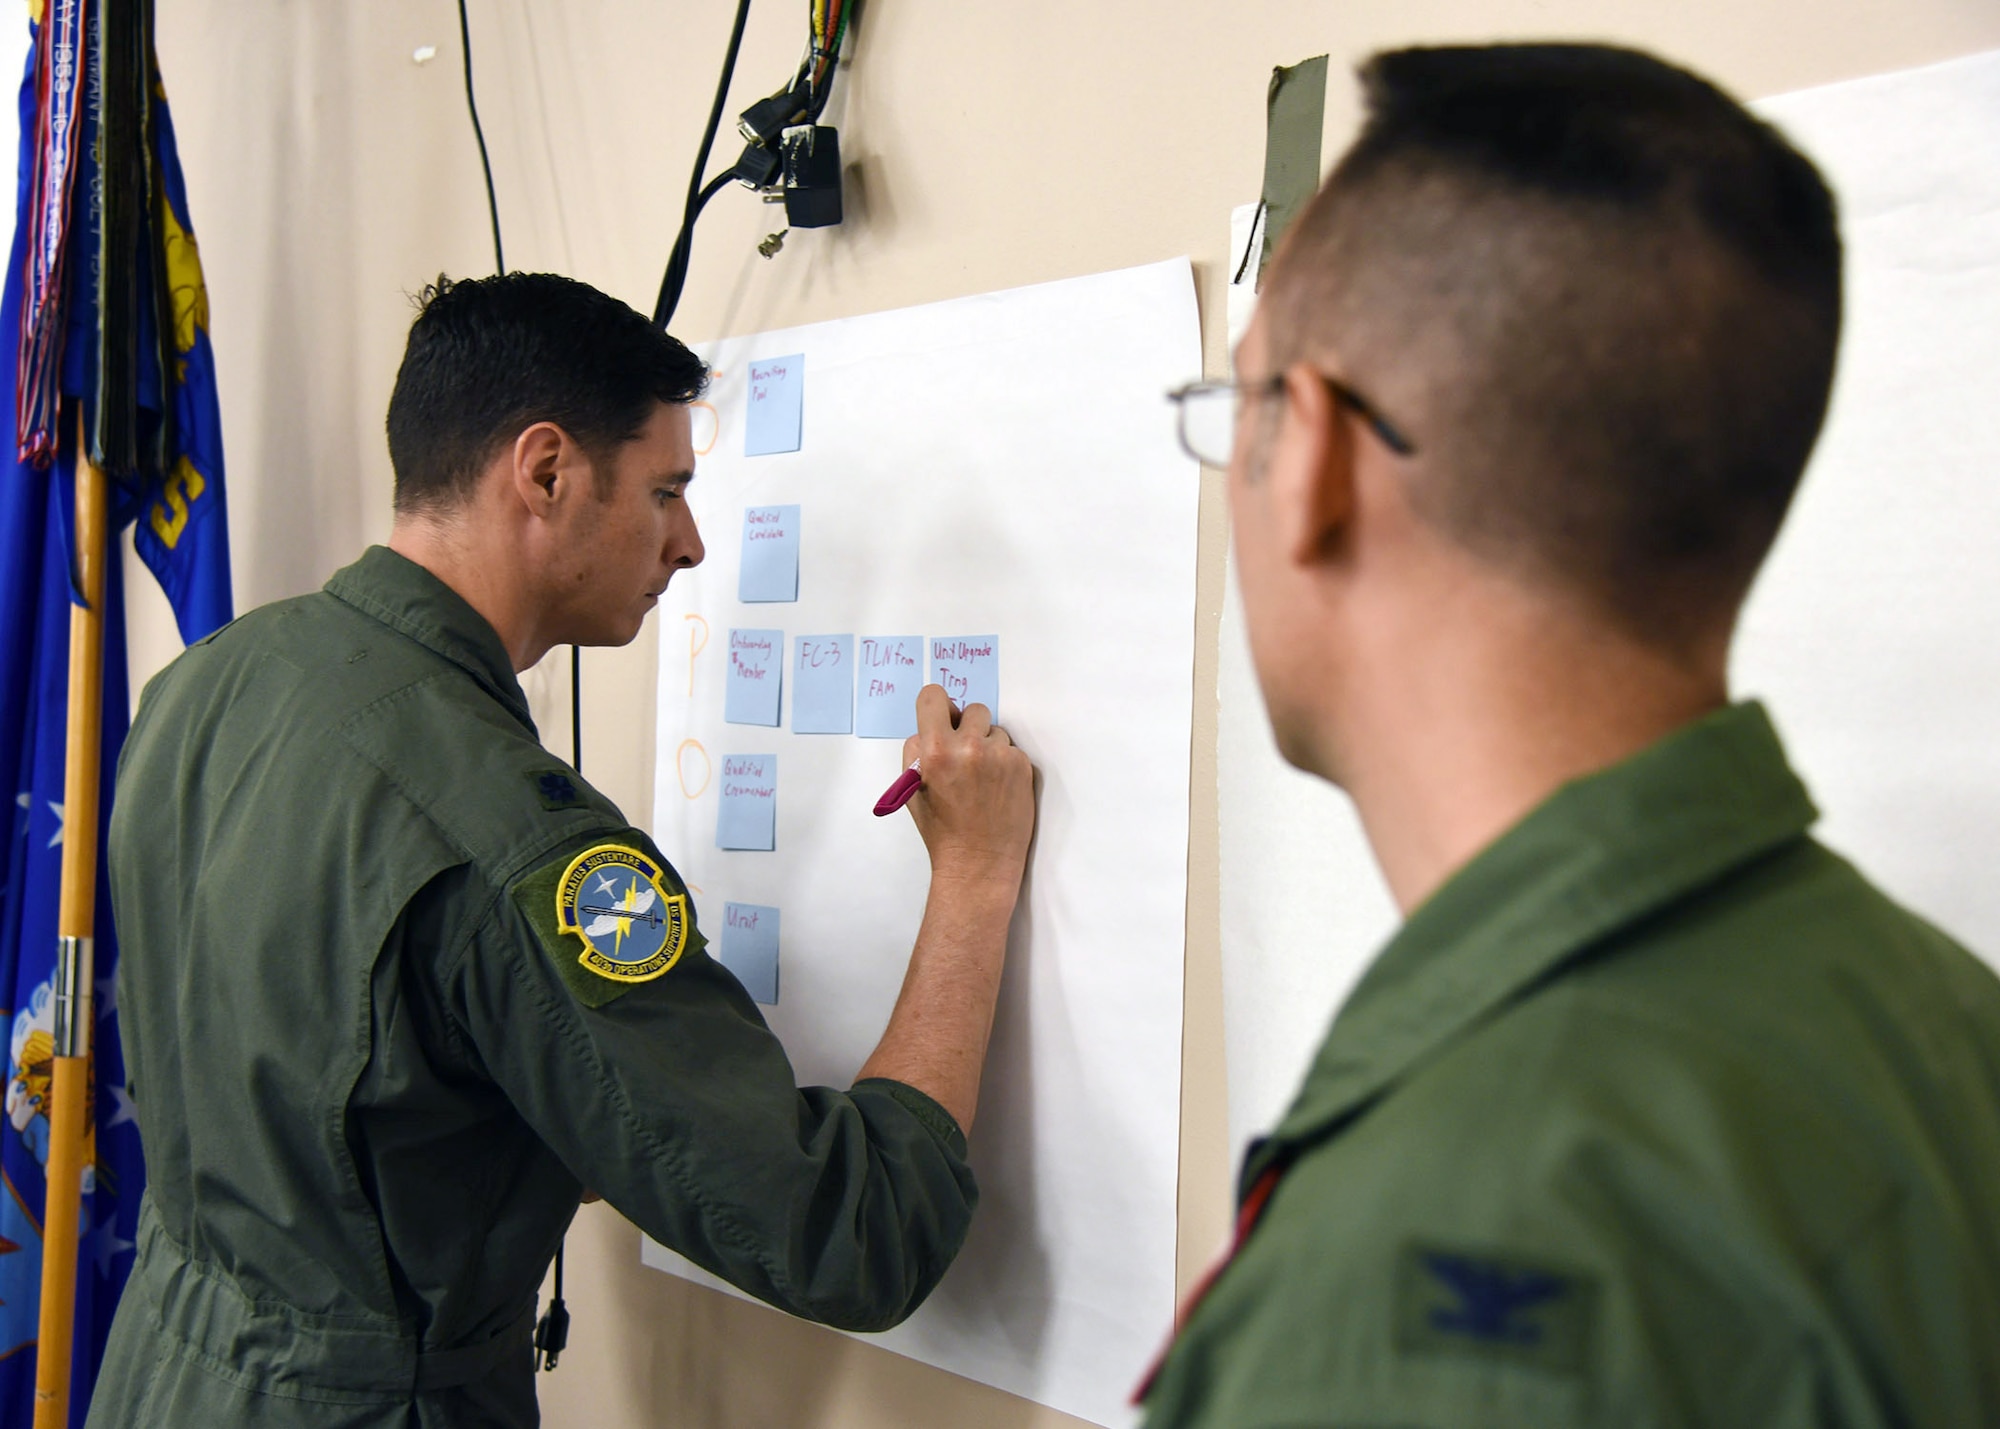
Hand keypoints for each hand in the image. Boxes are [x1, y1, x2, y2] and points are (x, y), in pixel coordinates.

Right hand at [901, 685, 1034, 886]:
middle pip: (972, 708)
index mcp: (934, 750)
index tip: (941, 719)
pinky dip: (1004, 763)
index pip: (934, 697)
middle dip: (967, 727)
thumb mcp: (912, 787)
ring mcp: (1000, 755)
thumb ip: (918, 749)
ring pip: (995, 730)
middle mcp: (969, 746)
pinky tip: (997, 788)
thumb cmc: (941, 828)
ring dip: (988, 746)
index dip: (935, 706)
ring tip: (981, 779)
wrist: (979, 862)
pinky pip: (1011, 749)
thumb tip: (934, 723)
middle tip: (964, 754)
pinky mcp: (1022, 765)